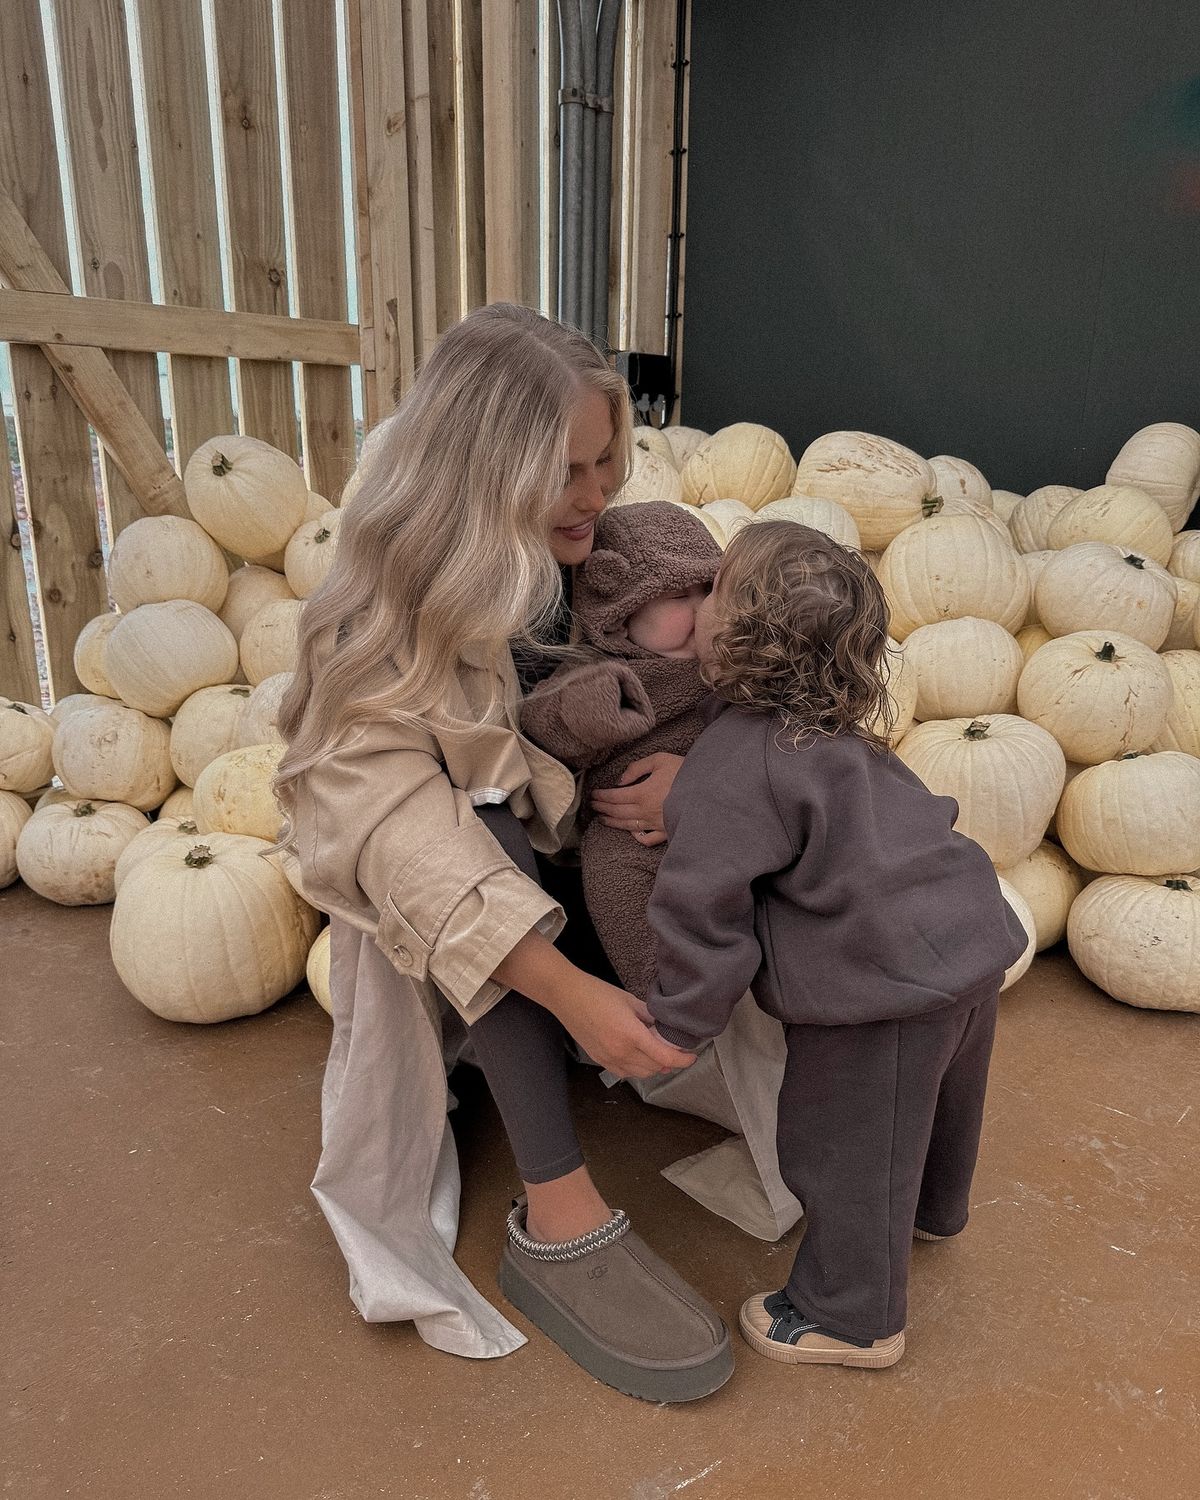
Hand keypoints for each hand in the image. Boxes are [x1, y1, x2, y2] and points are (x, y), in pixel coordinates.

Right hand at [551, 976, 695, 1079]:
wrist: (567, 997)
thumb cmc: (598, 993)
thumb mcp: (630, 1000)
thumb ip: (650, 1016)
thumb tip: (665, 1027)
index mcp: (631, 1034)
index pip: (664, 1057)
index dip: (682, 1060)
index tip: (691, 1056)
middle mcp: (620, 1052)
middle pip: (655, 1068)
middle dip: (669, 1061)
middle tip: (675, 1049)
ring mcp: (609, 1059)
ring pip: (641, 1073)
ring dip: (653, 1067)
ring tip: (658, 1053)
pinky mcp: (600, 1060)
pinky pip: (625, 1073)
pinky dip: (637, 1069)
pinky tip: (639, 1057)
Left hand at [590, 752, 683, 845]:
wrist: (709, 791)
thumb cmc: (685, 773)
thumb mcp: (660, 760)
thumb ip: (637, 768)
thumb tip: (621, 780)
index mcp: (642, 793)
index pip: (614, 797)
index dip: (601, 796)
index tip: (593, 795)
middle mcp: (645, 812)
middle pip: (617, 812)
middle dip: (603, 808)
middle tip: (593, 806)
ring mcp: (655, 824)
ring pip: (628, 826)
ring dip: (613, 823)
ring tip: (603, 819)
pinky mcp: (667, 831)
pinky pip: (648, 839)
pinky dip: (638, 837)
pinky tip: (632, 833)